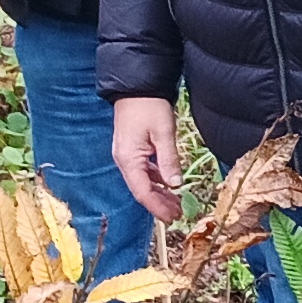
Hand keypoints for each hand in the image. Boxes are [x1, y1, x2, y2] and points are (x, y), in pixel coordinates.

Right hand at [112, 96, 186, 223]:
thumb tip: (175, 184)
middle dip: (159, 204)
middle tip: (177, 214)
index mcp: (129, 159)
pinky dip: (156, 179)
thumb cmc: (148, 105)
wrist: (135, 85)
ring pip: (143, 181)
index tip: (172, 218)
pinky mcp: (131, 148)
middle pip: (141, 190)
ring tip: (176, 203)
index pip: (143, 192)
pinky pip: (143, 170)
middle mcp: (124, 160)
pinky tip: (167, 183)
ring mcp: (126, 154)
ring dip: (159, 193)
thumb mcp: (163, 132)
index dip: (157, 207)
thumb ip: (169, 159)